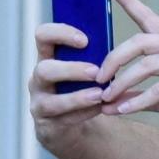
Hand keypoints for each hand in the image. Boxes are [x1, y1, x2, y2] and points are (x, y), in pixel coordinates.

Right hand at [29, 24, 105, 148]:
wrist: (76, 124)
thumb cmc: (84, 87)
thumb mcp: (87, 68)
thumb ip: (95, 56)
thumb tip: (120, 45)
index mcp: (48, 58)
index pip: (43, 36)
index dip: (60, 33)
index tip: (85, 40)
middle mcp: (39, 79)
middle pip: (44, 69)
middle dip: (71, 70)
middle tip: (96, 72)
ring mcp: (40, 103)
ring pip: (51, 101)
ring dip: (78, 97)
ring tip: (100, 95)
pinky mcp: (47, 125)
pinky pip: (63, 119)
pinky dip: (84, 113)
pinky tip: (100, 108)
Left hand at [96, 0, 158, 140]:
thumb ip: (140, 95)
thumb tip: (108, 100)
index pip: (149, 18)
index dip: (128, 0)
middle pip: (141, 42)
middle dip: (114, 59)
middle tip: (96, 78)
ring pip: (148, 64)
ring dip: (122, 82)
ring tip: (105, 98)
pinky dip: (138, 101)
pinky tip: (123, 111)